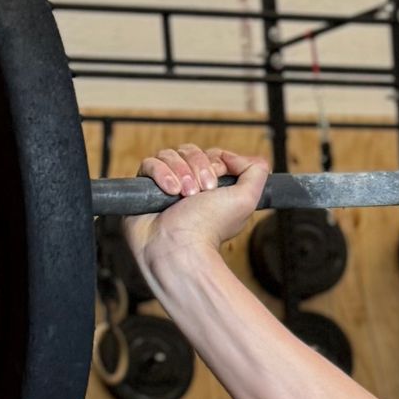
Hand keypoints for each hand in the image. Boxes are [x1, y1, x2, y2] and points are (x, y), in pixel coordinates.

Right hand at [124, 143, 268, 278]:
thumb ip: (255, 173)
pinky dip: (161, 174)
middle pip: (189, 151)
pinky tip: (170, 192)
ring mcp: (164, 186)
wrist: (180, 247)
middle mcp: (188, 186)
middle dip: (197, 167)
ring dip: (180, 172)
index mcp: (211, 189)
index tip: (216, 183)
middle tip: (201, 192)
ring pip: (169, 155)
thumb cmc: (210, 228)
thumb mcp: (246, 199)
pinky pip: (149, 163)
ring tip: (184, 195)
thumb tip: (237, 157)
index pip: (210, 154)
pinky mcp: (143, 189)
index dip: (214, 161)